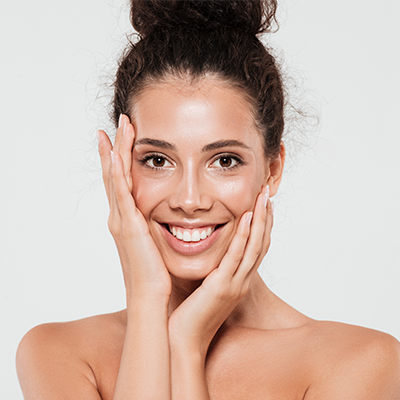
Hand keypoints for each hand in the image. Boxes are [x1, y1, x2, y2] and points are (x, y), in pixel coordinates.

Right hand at [98, 115, 171, 301]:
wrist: (150, 301)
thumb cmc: (155, 278)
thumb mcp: (154, 247)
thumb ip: (156, 231)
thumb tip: (167, 220)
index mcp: (127, 222)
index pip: (122, 183)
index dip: (121, 159)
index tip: (124, 138)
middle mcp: (120, 218)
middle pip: (115, 174)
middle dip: (116, 147)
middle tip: (119, 122)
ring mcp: (122, 221)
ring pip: (116, 178)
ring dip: (117, 151)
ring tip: (119, 127)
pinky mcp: (130, 227)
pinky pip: (122, 194)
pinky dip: (118, 173)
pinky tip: (116, 154)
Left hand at [168, 185, 272, 355]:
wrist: (183, 340)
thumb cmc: (191, 314)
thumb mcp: (206, 288)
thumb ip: (212, 269)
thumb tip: (206, 250)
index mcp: (238, 280)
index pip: (256, 247)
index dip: (262, 224)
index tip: (263, 203)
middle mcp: (242, 281)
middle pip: (261, 243)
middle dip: (266, 216)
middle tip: (268, 192)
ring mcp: (235, 284)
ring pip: (254, 247)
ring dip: (260, 220)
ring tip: (264, 197)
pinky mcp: (222, 287)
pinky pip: (236, 257)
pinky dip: (244, 237)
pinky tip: (247, 218)